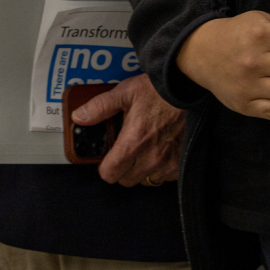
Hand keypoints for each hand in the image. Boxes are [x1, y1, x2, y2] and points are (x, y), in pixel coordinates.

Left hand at [73, 79, 192, 184]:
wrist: (189, 88)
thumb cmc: (159, 90)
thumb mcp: (125, 92)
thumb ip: (100, 107)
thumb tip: (79, 117)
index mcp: (133, 142)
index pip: (110, 174)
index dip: (105, 168)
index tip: (108, 159)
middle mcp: (150, 157)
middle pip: (126, 180)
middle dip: (123, 169)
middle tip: (127, 152)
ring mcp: (167, 163)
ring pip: (146, 180)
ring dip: (142, 171)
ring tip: (145, 152)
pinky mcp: (181, 164)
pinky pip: (165, 178)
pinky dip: (161, 170)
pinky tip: (161, 153)